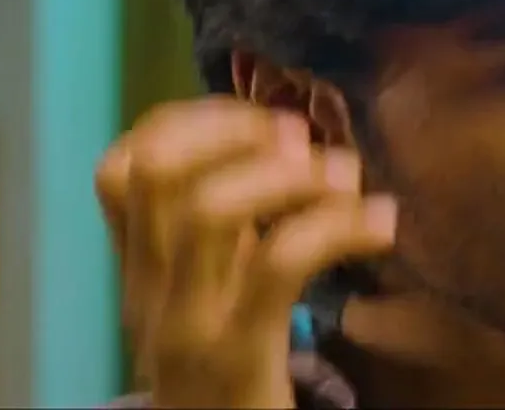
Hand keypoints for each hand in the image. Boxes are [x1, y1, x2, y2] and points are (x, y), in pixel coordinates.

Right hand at [95, 98, 396, 407]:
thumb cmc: (233, 389)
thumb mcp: (212, 304)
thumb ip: (225, 241)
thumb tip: (280, 152)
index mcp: (137, 274)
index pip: (124, 163)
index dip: (193, 120)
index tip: (261, 124)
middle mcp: (146, 293)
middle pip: (160, 168)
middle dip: (239, 129)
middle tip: (304, 140)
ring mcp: (184, 326)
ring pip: (211, 207)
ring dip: (291, 175)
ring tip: (347, 177)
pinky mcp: (237, 358)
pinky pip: (279, 262)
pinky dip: (338, 226)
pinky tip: (380, 225)